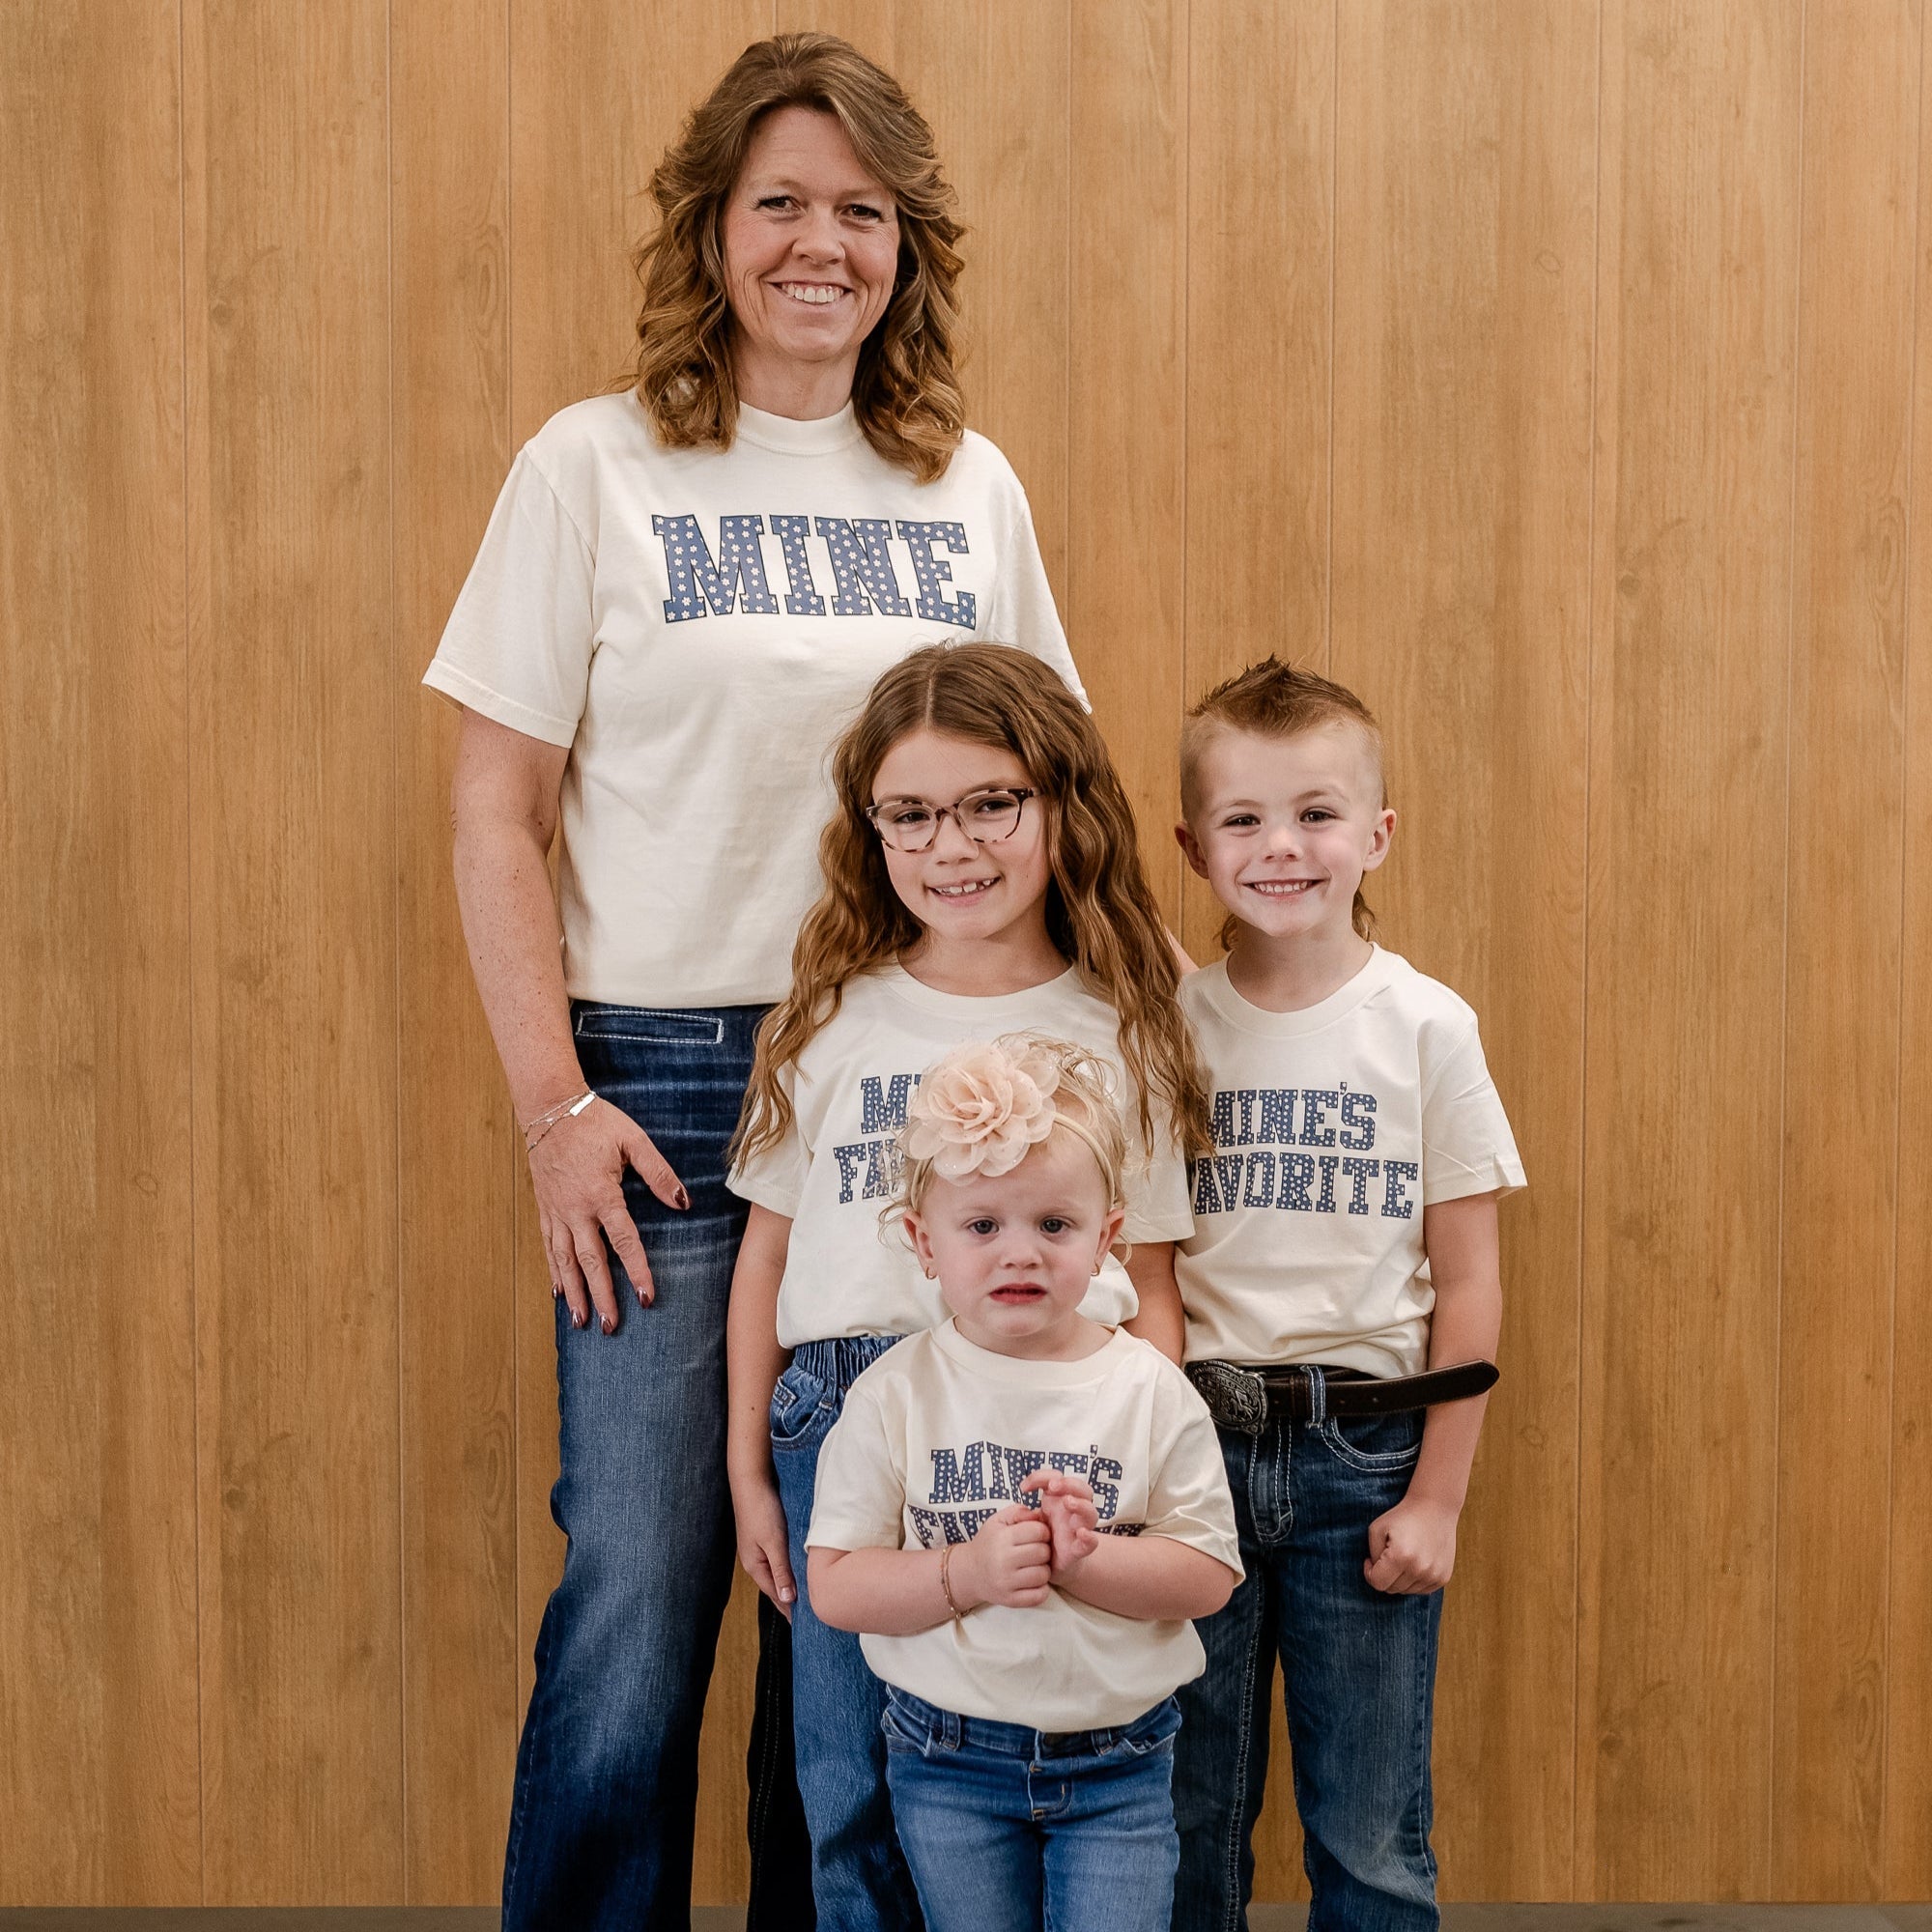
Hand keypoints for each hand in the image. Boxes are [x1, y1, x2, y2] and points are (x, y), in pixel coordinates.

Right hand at [530, 1095, 686, 1334]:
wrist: (550, 1108)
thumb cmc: (596, 1122)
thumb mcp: (634, 1141)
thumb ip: (659, 1173)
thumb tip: (684, 1203)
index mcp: (602, 1194)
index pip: (624, 1241)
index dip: (637, 1271)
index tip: (647, 1298)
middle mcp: (576, 1209)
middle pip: (591, 1261)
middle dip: (601, 1296)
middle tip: (610, 1326)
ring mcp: (557, 1211)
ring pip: (565, 1261)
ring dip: (575, 1293)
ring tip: (581, 1322)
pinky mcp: (545, 1208)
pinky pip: (548, 1246)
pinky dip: (554, 1271)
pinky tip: (559, 1292)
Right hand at [730, 1467, 796, 1618]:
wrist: (751, 1480)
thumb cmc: (761, 1510)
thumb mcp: (774, 1542)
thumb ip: (781, 1570)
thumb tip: (786, 1600)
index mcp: (754, 1566)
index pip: (775, 1595)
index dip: (789, 1609)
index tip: (805, 1624)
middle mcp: (755, 1561)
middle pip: (775, 1586)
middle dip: (790, 1600)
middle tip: (809, 1614)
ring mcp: (758, 1549)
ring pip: (777, 1572)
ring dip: (790, 1583)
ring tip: (807, 1595)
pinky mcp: (765, 1536)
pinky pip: (778, 1559)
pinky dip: (789, 1567)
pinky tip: (799, 1568)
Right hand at [956, 1504, 1053, 1608]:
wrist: (969, 1572)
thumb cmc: (989, 1543)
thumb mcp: (998, 1520)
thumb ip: (1019, 1512)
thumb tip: (1038, 1514)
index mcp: (1002, 1538)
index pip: (1038, 1531)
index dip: (1042, 1531)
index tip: (1036, 1535)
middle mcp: (1003, 1561)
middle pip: (1043, 1553)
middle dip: (1044, 1550)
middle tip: (1035, 1551)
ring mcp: (1006, 1583)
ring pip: (1043, 1574)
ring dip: (1043, 1569)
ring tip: (1033, 1566)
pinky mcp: (1010, 1600)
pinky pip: (1039, 1596)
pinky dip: (1041, 1589)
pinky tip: (1033, 1581)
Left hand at [1019, 1469, 1099, 1573]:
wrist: (1048, 1564)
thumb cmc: (1041, 1535)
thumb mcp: (1031, 1518)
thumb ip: (1024, 1511)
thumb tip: (1020, 1506)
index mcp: (1059, 1500)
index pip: (1058, 1479)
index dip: (1042, 1476)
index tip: (1023, 1487)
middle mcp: (1073, 1511)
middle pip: (1083, 1490)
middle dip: (1069, 1484)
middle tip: (1053, 1486)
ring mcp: (1078, 1529)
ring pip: (1091, 1512)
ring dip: (1081, 1504)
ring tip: (1068, 1502)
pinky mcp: (1079, 1549)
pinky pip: (1091, 1543)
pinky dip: (1089, 1537)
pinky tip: (1082, 1533)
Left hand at [1363, 1495, 1458, 1594]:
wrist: (1435, 1508)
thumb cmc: (1402, 1516)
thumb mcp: (1377, 1528)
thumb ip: (1372, 1554)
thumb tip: (1375, 1574)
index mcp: (1401, 1557)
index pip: (1377, 1583)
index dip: (1370, 1572)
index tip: (1371, 1559)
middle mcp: (1419, 1569)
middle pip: (1392, 1589)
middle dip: (1385, 1575)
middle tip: (1388, 1555)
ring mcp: (1434, 1575)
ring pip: (1406, 1591)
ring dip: (1400, 1578)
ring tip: (1404, 1556)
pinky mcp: (1443, 1578)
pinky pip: (1420, 1590)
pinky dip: (1414, 1580)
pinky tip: (1416, 1561)